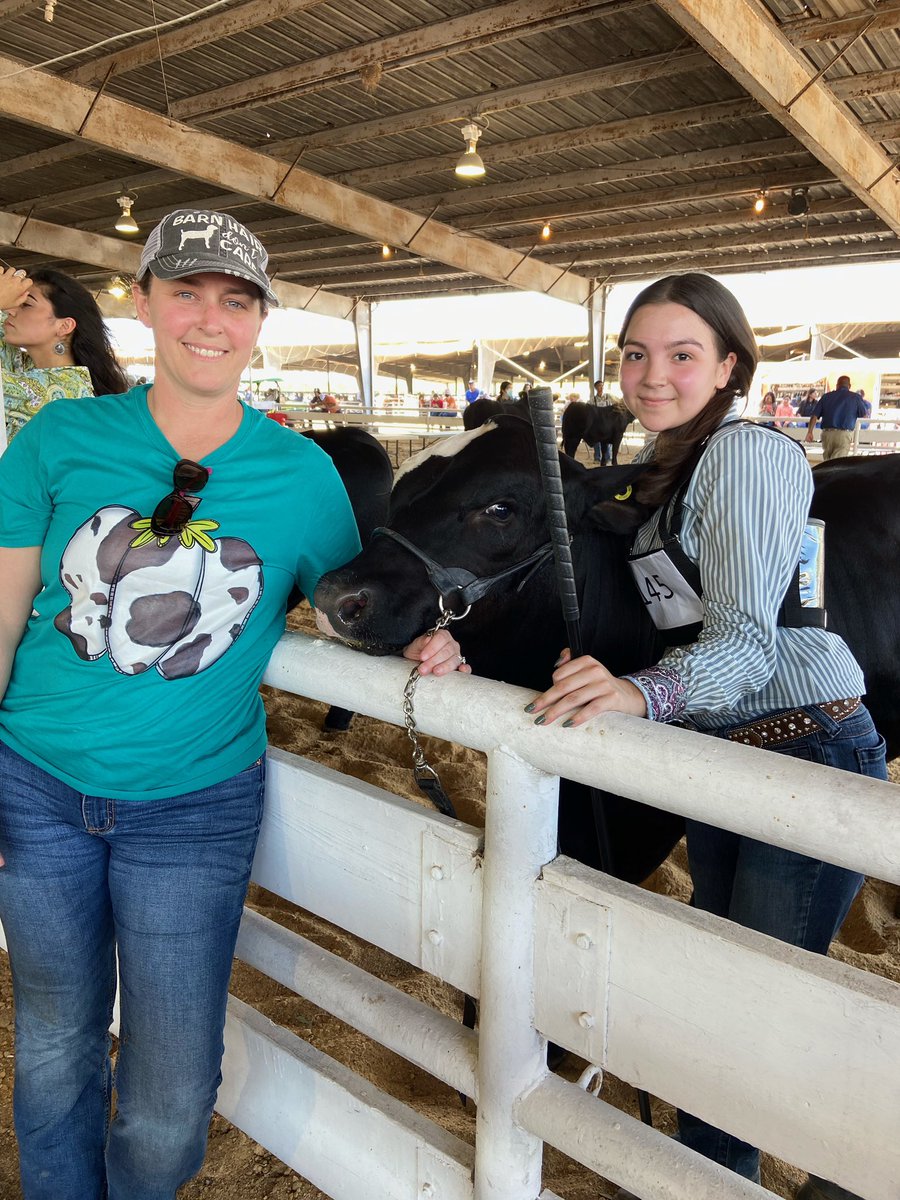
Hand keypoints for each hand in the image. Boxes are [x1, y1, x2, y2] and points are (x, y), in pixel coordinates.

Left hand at [0, 266, 31, 310]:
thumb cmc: (1, 302)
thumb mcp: (15, 304)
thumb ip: (23, 298)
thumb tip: (26, 293)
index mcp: (20, 288)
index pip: (29, 281)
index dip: (28, 282)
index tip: (25, 284)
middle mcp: (14, 280)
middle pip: (21, 273)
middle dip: (20, 277)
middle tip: (17, 281)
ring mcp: (6, 276)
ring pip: (12, 269)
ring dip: (12, 272)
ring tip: (9, 277)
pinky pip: (1, 268)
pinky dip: (2, 271)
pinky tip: (2, 275)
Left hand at [403, 628, 471, 676]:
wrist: (416, 664)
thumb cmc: (417, 653)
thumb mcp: (415, 646)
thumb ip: (421, 642)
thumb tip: (428, 640)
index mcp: (442, 635)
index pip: (441, 638)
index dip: (432, 648)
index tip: (422, 657)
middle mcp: (452, 644)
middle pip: (447, 651)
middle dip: (434, 661)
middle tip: (423, 669)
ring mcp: (457, 656)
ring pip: (454, 660)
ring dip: (444, 667)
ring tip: (435, 672)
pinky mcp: (460, 667)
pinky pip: (467, 668)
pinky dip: (466, 670)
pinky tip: (461, 670)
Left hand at [526, 648, 646, 726]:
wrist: (628, 696)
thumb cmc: (600, 686)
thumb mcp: (588, 670)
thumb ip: (571, 662)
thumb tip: (556, 664)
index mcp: (586, 661)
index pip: (559, 675)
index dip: (549, 689)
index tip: (540, 701)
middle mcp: (595, 670)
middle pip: (563, 687)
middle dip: (544, 701)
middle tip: (531, 711)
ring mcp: (604, 685)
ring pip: (573, 699)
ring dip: (555, 711)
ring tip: (543, 721)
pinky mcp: (611, 699)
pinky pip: (591, 709)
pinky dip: (578, 717)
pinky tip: (567, 724)